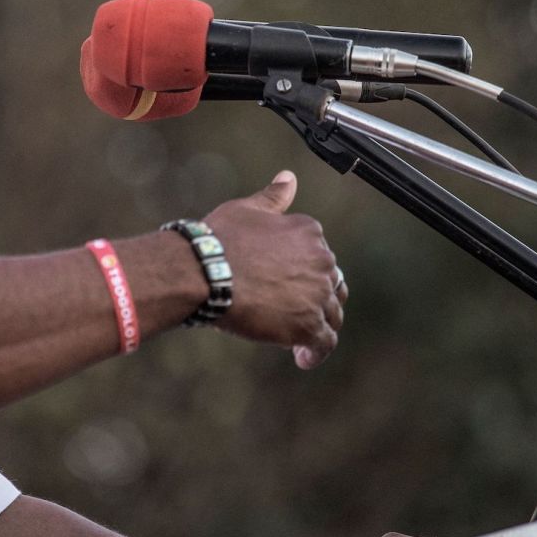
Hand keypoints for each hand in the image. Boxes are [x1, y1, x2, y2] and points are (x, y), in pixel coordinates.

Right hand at [203, 170, 346, 369]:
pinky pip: (325, 342)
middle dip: (314, 301)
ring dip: (318, 327)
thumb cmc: (219, 239)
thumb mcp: (248, 210)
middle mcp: (322, 260)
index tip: (285, 287)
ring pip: (331, 315)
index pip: (320, 259)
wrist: (205, 272)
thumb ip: (274, 197)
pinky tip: (302, 358)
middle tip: (289, 315)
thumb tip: (288, 177)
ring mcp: (317, 293)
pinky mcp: (308, 324)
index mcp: (310, 232)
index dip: (304, 275)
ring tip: (296, 341)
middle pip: (331, 286)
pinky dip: (316, 352)